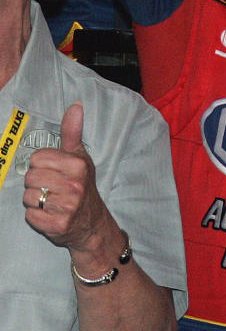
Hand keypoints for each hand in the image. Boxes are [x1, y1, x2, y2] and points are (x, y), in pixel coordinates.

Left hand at [23, 103, 110, 251]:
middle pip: (30, 178)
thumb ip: (72, 132)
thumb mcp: (80, 157)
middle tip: (50, 187)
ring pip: (28, 197)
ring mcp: (67, 206)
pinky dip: (36, 216)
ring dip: (35, 200)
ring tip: (50, 200)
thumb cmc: (82, 184)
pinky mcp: (58, 225)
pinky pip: (30, 216)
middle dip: (36, 183)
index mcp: (78, 165)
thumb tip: (76, 105)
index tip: (52, 171)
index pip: (37, 158)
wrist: (92, 222)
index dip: (41, 165)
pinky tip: (49, 213)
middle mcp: (74, 185)